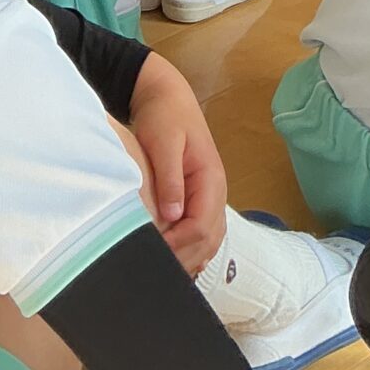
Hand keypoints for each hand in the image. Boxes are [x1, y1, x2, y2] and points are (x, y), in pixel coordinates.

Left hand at [128, 53, 226, 273]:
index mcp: (211, 179)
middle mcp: (216, 192)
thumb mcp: (164, 143)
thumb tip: (174, 214)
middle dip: (183, 258)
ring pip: (208, 241)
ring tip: (161, 271)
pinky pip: (201, 233)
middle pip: (208, 240)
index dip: (180, 245)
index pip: (203, 226)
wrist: (166, 97)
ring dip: (188, 258)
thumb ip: (170, 178)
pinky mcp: (198, 199)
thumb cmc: (164, 117)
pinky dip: (190, 250)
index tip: (153, 254)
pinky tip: (173, 260)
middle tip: (153, 271)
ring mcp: (209, 197)